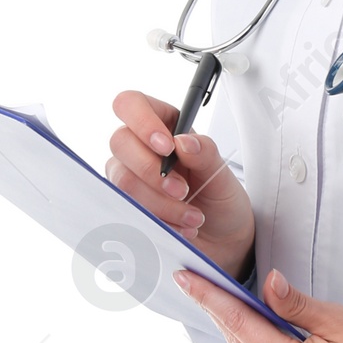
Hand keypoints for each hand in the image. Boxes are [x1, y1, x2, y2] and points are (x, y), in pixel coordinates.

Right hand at [106, 89, 254, 279]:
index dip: (143, 122)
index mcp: (164, 124)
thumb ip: (205, 153)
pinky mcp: (125, 204)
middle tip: (182, 191)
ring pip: (122, 179)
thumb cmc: (219, 198)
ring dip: (159, 202)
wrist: (221, 238)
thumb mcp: (222, 174)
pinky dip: (157, 221)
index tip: (167, 148)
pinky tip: (180, 227)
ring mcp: (128, 175)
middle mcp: (139, 146)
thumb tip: (183, 141)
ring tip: (191, 216)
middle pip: (120, 141)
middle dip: (152, 171)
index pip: (132, 104)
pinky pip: (126, 208)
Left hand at [172, 268, 342, 342]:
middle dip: (223, 313)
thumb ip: (296, 305)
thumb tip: (264, 284)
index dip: (210, 298)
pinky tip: (264, 336)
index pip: (239, 324)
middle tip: (201, 283)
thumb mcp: (342, 321)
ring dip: (243, 335)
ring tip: (231, 304)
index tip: (185, 279)